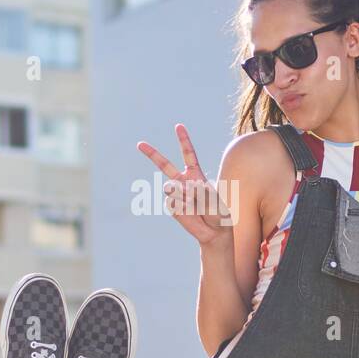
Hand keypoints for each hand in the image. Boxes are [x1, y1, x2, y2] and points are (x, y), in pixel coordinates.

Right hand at [137, 124, 233, 245]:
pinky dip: (182, 205)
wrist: (214, 231)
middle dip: (152, 154)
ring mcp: (176, 193)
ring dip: (184, 194)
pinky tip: (190, 211)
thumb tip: (182, 188)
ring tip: (195, 203)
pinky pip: (173, 201)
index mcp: (195, 174)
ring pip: (171, 186)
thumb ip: (200, 190)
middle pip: (165, 165)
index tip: (178, 126)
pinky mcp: (172, 206)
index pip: (188, 154)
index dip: (183, 140)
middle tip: (139, 144)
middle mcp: (183, 181)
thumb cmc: (218, 213)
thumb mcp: (215, 198)